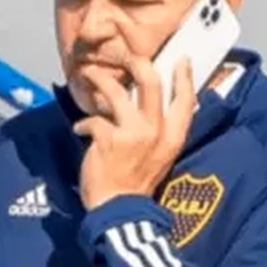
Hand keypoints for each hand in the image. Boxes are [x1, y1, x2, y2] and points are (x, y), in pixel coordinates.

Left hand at [73, 53, 195, 209]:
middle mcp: (156, 131)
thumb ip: (159, 132)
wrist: (120, 210)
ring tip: (89, 76)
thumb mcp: (160, 157)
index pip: (186, 101)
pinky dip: (84, 122)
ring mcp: (133, 134)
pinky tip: (80, 129)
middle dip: (136, 62)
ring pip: (116, 92)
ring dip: (100, 80)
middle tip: (126, 56)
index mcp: (173, 137)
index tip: (180, 59)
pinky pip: (94, 119)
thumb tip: (147, 105)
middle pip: (151, 82)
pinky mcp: (109, 139)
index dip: (184, 77)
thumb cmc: (136, 184)